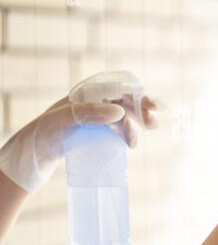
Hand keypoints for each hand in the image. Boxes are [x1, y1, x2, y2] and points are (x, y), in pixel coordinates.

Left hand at [0, 95, 158, 191]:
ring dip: (135, 129)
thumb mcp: (63, 119)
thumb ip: (90, 112)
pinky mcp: (99, 134)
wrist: (32, 154)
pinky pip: (119, 132)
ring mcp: (99, 119)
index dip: (141, 96)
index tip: (158, 106)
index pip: (121, 89)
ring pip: (126, 119)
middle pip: (128, 103)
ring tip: (134, 144)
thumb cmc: (44, 131)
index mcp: (89, 93)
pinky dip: (128, 136)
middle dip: (143, 112)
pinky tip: (129, 144)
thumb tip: (120, 112)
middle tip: (153, 125)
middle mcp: (97, 103)